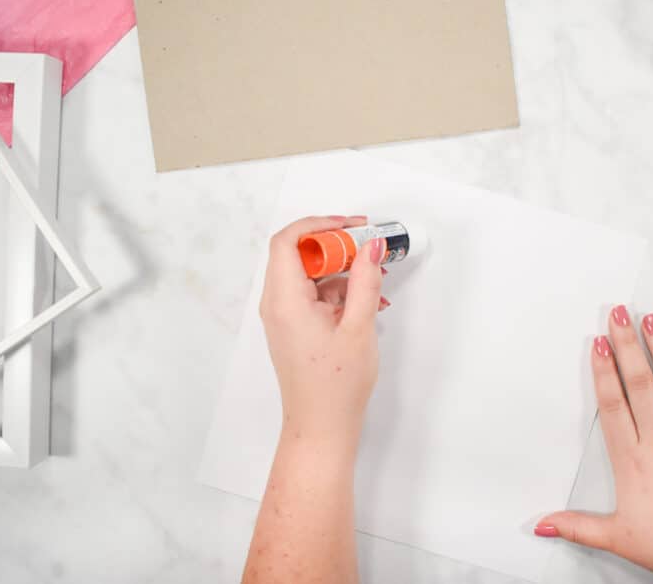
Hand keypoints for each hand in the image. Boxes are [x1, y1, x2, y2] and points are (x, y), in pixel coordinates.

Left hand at [259, 215, 386, 447]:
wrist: (321, 428)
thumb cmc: (335, 386)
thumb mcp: (358, 327)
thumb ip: (364, 280)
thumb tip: (370, 246)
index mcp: (285, 301)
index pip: (288, 241)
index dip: (318, 225)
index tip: (351, 226)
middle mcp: (277, 305)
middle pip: (298, 254)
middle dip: (335, 245)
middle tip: (368, 245)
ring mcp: (284, 316)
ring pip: (308, 274)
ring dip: (341, 269)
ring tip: (376, 277)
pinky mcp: (294, 327)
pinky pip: (312, 294)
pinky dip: (338, 290)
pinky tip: (368, 300)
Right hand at [535, 307, 652, 583]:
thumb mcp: (617, 537)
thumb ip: (576, 525)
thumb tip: (540, 524)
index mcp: (634, 462)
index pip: (614, 406)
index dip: (604, 372)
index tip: (598, 343)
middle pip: (641, 385)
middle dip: (627, 346)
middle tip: (618, 313)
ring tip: (652, 320)